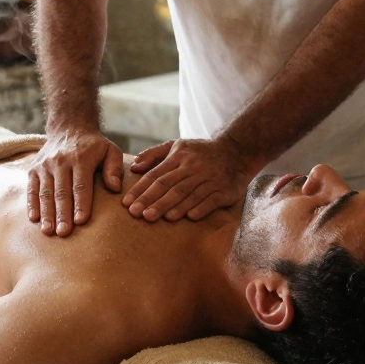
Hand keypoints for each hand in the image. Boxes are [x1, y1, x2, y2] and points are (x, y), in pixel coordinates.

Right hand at [27, 129, 123, 236]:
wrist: (68, 127)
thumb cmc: (93, 146)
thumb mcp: (110, 150)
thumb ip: (114, 168)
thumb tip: (115, 188)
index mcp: (81, 158)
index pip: (81, 185)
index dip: (81, 203)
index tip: (81, 221)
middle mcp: (60, 161)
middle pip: (61, 192)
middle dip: (62, 214)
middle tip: (63, 233)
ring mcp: (45, 165)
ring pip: (45, 193)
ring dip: (46, 213)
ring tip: (48, 231)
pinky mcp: (33, 169)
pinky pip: (32, 189)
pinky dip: (31, 204)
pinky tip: (34, 219)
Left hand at [123, 138, 255, 221]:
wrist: (237, 151)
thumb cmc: (200, 152)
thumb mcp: (177, 146)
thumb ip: (154, 154)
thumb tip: (134, 166)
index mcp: (180, 157)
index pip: (156, 175)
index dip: (141, 190)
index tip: (127, 203)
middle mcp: (194, 168)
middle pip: (170, 186)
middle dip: (152, 200)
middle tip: (136, 214)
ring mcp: (210, 179)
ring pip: (188, 194)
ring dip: (171, 207)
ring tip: (155, 217)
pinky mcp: (225, 190)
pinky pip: (211, 200)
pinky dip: (200, 208)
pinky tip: (188, 217)